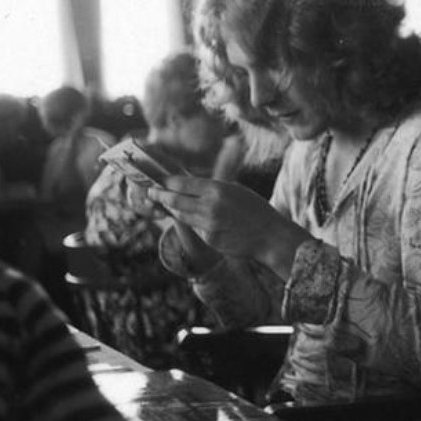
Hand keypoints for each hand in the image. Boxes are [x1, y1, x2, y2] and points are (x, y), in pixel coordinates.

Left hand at [148, 176, 306, 267]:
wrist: (269, 236)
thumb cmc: (255, 209)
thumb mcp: (236, 190)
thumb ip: (213, 188)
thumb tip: (190, 185)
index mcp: (217, 189)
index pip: (182, 183)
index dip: (167, 181)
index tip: (158, 180)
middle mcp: (209, 206)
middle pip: (174, 200)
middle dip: (160, 196)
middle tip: (151, 193)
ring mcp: (207, 225)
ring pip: (181, 215)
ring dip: (175, 210)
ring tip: (169, 205)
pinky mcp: (208, 239)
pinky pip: (195, 228)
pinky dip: (195, 223)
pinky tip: (204, 221)